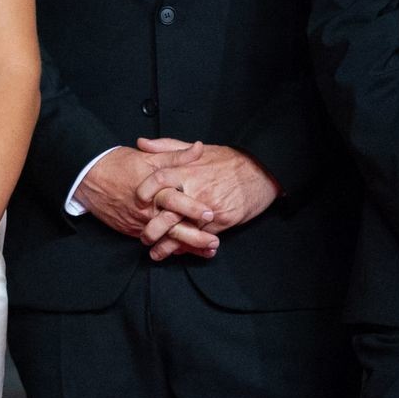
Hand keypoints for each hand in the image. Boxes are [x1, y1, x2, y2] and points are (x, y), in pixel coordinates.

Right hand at [74, 140, 217, 258]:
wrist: (89, 178)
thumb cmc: (119, 164)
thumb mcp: (149, 156)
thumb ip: (176, 155)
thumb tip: (198, 147)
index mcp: (152, 190)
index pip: (175, 201)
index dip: (192, 208)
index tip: (210, 214)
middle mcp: (146, 210)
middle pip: (173, 227)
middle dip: (195, 237)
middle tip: (214, 242)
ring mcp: (138, 222)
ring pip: (165, 239)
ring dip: (186, 247)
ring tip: (206, 251)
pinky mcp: (131, 230)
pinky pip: (153, 241)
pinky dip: (169, 247)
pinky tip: (185, 251)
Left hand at [136, 141, 280, 257]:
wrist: (261, 172)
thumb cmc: (228, 160)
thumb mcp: (197, 150)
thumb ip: (167, 147)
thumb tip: (141, 143)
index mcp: (187, 169)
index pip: (158, 179)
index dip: (145, 190)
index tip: (137, 200)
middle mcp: (196, 189)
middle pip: (167, 212)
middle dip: (152, 229)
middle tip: (142, 237)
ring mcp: (209, 207)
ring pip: (183, 231)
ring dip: (168, 245)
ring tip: (155, 253)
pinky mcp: (223, 221)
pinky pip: (201, 238)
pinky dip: (189, 247)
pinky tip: (179, 253)